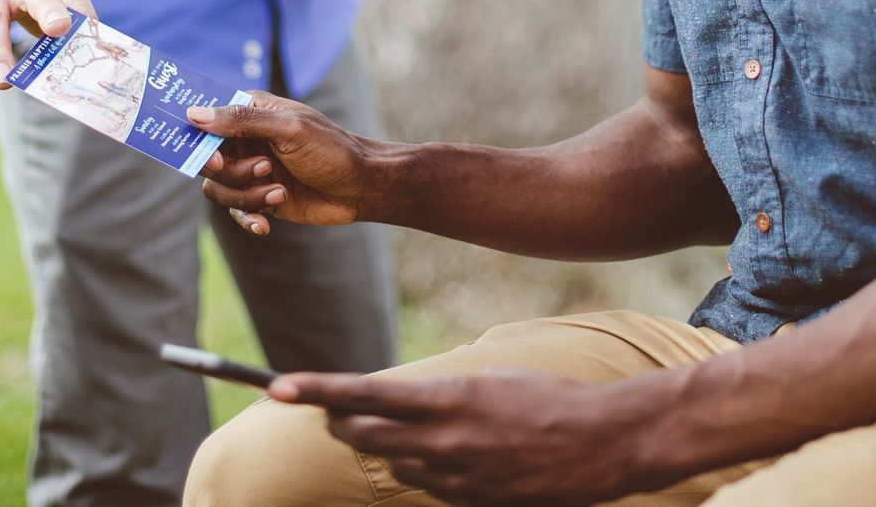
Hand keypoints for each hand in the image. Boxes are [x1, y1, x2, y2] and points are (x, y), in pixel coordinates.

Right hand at [188, 93, 380, 233]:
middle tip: (266, 169)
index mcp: (251, 113)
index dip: (200, 141)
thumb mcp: (288, 130)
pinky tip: (265, 225)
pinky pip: (237, 211)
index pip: (206, 121)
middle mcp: (246, 140)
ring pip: (220, 189)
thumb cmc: (330, 149)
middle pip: (209, 162)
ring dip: (247, 197)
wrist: (361, 187)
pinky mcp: (260, 198)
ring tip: (279, 193)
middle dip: (234, 173)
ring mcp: (252, 170)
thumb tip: (193, 114)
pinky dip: (248, 218)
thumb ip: (241, 121)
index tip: (214, 159)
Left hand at [268, 370, 664, 506]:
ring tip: (408, 422)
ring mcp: (454, 477)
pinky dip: (421, 465)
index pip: (364, 393)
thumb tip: (400, 403)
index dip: (315, 390)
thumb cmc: (547, 400)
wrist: (600, 445)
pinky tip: (448, 450)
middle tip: (326, 405)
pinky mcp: (468, 501)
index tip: (276, 385)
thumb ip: (438, 397)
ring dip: (385, 441)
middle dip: (338, 417)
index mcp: (447, 399)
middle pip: (362, 432)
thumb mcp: (488, 380)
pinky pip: (425, 483)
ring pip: (392, 460)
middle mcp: (442, 442)